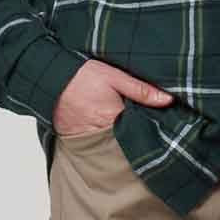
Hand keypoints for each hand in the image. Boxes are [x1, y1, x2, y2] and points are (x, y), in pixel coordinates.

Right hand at [51, 59, 174, 135]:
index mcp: (115, 118)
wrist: (50, 81)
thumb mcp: (114, 77)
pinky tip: (116, 129)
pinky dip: (109, 138)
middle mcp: (104, 133)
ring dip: (125, 137)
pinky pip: (101, 142)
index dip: (152, 126)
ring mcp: (91, 139)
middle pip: (129, 139)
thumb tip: (168, 100)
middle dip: (139, 133)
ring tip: (135, 128)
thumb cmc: (82, 76)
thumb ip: (141, 89)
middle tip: (154, 127)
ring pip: (116, 143)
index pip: (141, 130)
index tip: (166, 123)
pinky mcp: (82, 140)